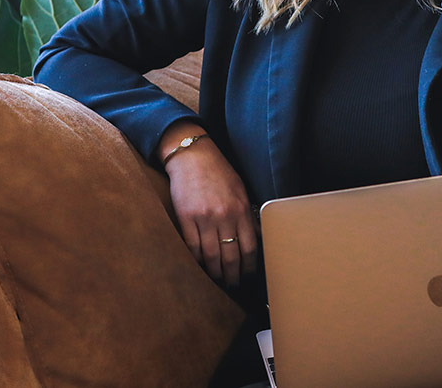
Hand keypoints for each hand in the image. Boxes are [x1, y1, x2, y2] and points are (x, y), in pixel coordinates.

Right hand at [160, 127, 258, 286]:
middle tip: (233, 286)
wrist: (193, 156)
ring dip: (214, 273)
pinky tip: (200, 267)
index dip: (249, 267)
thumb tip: (254, 238)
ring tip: (216, 281)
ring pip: (211, 256)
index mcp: (240, 209)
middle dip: (232, 276)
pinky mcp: (186, 218)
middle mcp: (224, 216)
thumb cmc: (218, 172)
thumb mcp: (240, 190)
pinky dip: (197, 260)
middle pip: (231, 257)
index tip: (248, 276)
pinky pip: (192, 247)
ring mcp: (204, 218)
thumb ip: (246, 214)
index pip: (249, 248)